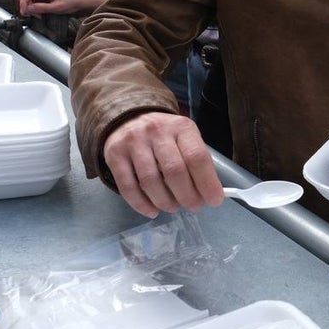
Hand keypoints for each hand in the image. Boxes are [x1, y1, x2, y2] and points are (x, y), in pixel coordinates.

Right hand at [18, 0, 100, 16]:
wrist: (81, 4)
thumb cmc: (72, 2)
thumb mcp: (56, 7)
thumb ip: (41, 8)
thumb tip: (28, 9)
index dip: (24, 2)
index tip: (24, 11)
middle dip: (26, 6)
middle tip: (30, 15)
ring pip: (30, 0)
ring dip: (31, 8)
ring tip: (38, 15)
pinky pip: (35, 2)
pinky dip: (35, 9)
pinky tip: (40, 14)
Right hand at [103, 112, 222, 217]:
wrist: (129, 117)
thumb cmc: (165, 134)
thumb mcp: (185, 137)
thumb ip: (196, 160)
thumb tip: (209, 193)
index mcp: (181, 127)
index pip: (197, 157)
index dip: (207, 183)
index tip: (214, 200)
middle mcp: (157, 131)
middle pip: (174, 171)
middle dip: (187, 196)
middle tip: (193, 206)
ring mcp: (134, 142)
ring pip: (150, 181)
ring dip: (165, 202)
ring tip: (173, 207)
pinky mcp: (115, 155)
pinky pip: (128, 187)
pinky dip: (142, 205)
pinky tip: (152, 211)